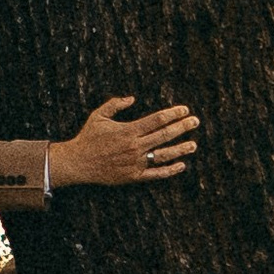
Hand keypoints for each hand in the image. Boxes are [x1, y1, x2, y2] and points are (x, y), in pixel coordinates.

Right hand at [58, 94, 198, 184]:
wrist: (77, 163)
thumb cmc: (88, 137)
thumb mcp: (98, 115)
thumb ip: (115, 104)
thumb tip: (132, 98)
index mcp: (128, 130)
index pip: (157, 119)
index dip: (173, 113)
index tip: (185, 109)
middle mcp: (135, 146)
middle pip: (164, 135)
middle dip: (183, 127)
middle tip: (196, 121)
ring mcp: (135, 162)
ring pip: (164, 155)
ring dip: (180, 149)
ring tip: (194, 144)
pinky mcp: (133, 176)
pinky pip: (156, 174)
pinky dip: (170, 170)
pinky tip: (181, 165)